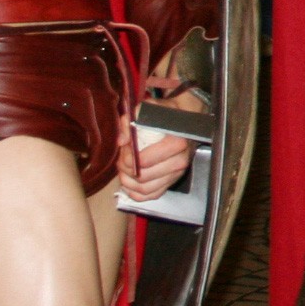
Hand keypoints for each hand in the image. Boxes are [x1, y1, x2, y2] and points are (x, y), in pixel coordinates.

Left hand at [123, 74, 201, 201]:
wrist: (183, 121)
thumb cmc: (164, 115)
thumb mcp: (148, 109)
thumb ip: (130, 121)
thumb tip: (122, 141)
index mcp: (176, 142)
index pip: (145, 161)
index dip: (128, 158)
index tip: (125, 149)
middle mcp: (180, 161)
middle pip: (143, 177)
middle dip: (126, 170)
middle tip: (121, 160)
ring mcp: (176, 174)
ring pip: (146, 189)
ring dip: (128, 182)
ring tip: (123, 170)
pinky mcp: (172, 182)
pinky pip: (152, 196)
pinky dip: (136, 194)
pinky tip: (130, 183)